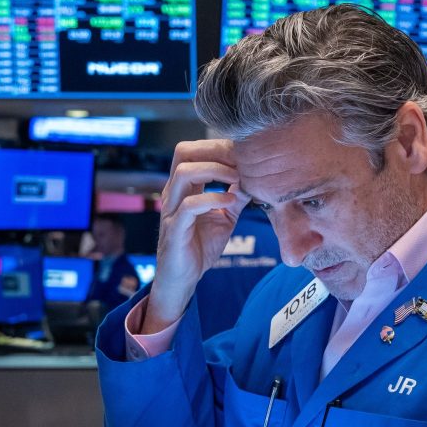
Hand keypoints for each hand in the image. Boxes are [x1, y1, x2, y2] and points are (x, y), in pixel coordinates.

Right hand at [144, 140, 250, 332]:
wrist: (184, 278)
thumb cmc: (200, 246)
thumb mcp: (225, 217)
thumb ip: (236, 197)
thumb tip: (254, 179)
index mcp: (184, 187)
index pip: (194, 152)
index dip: (219, 147)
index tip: (246, 154)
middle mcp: (174, 193)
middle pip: (183, 153)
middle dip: (215, 152)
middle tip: (241, 162)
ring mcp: (171, 209)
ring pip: (183, 173)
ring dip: (214, 171)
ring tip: (237, 178)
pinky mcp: (174, 229)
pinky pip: (189, 206)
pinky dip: (213, 199)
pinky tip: (231, 202)